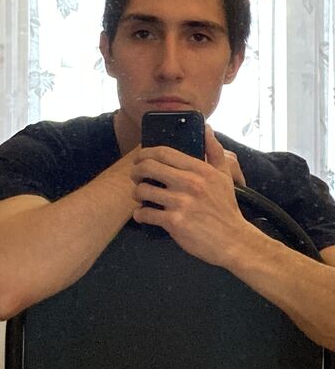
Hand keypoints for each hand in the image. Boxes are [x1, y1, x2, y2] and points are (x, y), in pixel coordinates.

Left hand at [131, 125, 248, 266]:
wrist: (233, 240)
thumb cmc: (226, 208)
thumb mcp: (224, 176)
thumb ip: (214, 150)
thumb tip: (206, 128)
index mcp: (200, 169)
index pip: (164, 152)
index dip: (145, 153)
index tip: (140, 158)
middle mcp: (189, 183)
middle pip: (148, 167)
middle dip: (136, 171)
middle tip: (135, 176)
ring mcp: (181, 203)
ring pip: (143, 190)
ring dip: (136, 193)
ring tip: (140, 197)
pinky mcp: (174, 222)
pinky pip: (146, 214)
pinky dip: (139, 215)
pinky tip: (142, 215)